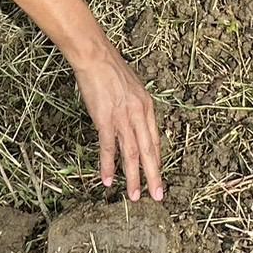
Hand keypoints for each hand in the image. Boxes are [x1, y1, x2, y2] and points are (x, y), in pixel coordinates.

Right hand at [74, 46, 163, 201]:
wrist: (95, 56)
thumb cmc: (110, 68)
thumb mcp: (132, 86)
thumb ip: (136, 105)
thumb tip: (135, 120)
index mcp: (146, 105)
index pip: (154, 139)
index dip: (156, 160)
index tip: (157, 176)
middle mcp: (138, 114)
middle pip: (148, 151)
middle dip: (153, 176)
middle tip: (157, 196)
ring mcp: (123, 117)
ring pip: (131, 154)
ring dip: (133, 178)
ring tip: (134, 197)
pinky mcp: (105, 119)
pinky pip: (109, 147)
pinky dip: (109, 166)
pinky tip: (108, 180)